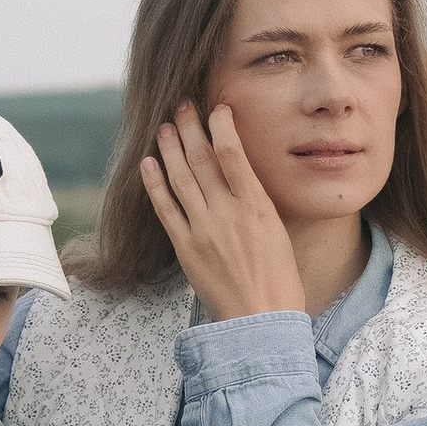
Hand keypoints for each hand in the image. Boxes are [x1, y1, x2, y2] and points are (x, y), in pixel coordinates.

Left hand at [138, 104, 304, 320]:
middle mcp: (227, 213)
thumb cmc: (278, 277)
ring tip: (163, 126)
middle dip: (189, 128)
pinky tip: (148, 164)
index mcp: (256, 205)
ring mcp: (203, 230)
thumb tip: (239, 174)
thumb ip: (255, 201)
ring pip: (181, 178)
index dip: (220, 125)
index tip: (216, 108)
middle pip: (201, 159)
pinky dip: (155, 184)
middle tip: (181, 106)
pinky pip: (165, 209)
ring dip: (170, 148)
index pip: (233, 153)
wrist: (261, 319)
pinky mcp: (186, 248)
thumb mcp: (277, 230)